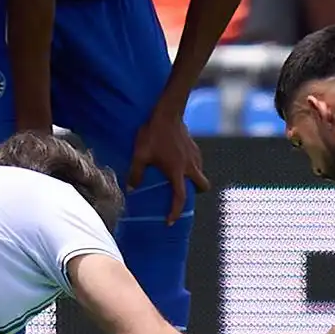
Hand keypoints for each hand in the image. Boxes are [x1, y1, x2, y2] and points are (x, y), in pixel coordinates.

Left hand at [127, 110, 209, 224]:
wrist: (167, 112)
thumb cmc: (153, 133)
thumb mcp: (140, 154)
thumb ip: (136, 173)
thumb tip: (131, 188)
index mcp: (177, 171)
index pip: (180, 197)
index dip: (175, 212)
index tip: (170, 221)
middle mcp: (190, 166)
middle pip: (203, 186)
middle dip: (197, 193)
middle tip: (183, 193)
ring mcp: (195, 156)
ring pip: (201, 173)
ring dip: (194, 178)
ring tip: (179, 178)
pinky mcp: (195, 147)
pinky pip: (197, 162)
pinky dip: (191, 166)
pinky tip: (178, 161)